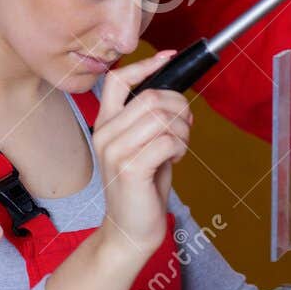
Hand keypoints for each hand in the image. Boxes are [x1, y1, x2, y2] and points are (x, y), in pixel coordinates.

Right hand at [92, 51, 191, 259]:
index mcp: (105, 124)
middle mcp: (105, 134)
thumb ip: (151, 121)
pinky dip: (181, 146)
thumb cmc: (140, 189)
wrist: (129, 231)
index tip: (168, 58)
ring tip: (180, 146)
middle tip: (185, 125)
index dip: (146, 65)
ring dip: (182, 130)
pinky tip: (176, 159)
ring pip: (162, 117)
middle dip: (179, 107)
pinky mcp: (130, 168)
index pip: (119, 80)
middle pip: (151, 96)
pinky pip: (167, 141)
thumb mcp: (143, 146)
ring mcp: (115, 151)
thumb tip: (175, 96)